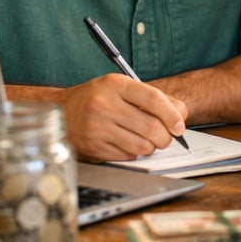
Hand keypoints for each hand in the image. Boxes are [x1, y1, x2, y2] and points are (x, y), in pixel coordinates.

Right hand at [59, 73, 187, 161]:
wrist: (60, 111)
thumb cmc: (97, 98)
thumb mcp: (121, 87)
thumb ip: (152, 97)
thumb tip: (180, 115)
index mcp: (114, 85)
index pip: (153, 99)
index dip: (172, 115)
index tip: (179, 126)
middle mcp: (104, 105)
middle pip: (151, 127)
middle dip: (166, 137)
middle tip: (166, 137)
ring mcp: (97, 128)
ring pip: (142, 146)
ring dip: (151, 147)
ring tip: (147, 140)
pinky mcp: (93, 147)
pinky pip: (127, 157)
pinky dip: (134, 153)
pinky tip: (128, 143)